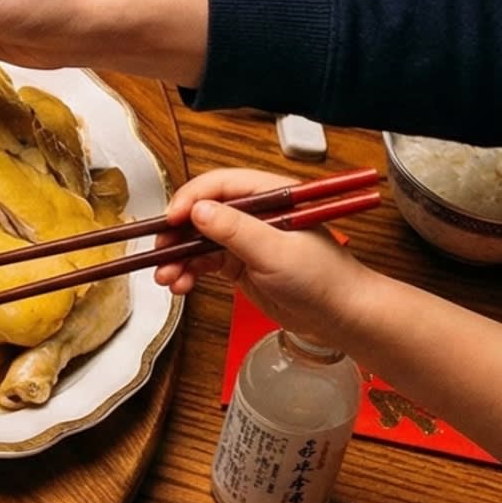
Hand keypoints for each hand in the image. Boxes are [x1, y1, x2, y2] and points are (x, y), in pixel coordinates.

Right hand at [152, 168, 371, 344]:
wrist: (341, 317)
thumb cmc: (324, 280)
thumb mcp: (276, 251)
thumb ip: (235, 229)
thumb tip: (198, 210)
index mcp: (271, 197)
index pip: (220, 185)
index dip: (191, 199)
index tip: (171, 219)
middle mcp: (256, 215)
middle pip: (203, 212)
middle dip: (176, 233)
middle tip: (160, 251)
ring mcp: (246, 240)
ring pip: (198, 240)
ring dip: (177, 258)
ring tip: (167, 278)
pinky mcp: (240, 264)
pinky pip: (204, 262)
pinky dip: (188, 273)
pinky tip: (180, 285)